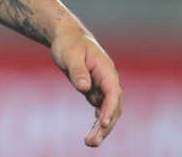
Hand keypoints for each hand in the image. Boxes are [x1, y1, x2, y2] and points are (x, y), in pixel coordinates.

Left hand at [49, 26, 122, 146]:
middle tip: (92, 142)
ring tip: (90, 143)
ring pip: (108, 111)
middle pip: (113, 107)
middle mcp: (108, 80)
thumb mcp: (70, 55)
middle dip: (106, 126)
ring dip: (102, 128)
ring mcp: (103, 87)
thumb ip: (78, 71)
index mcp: (106, 70)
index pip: (113, 93)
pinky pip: (99, 110)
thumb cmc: (69, 44)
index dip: (110, 109)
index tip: (103, 123)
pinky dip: (97, 122)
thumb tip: (85, 88)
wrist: (67, 38)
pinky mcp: (95, 91)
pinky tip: (92, 134)